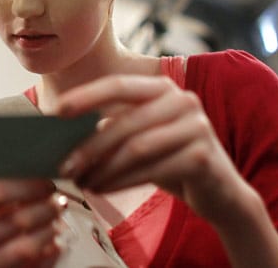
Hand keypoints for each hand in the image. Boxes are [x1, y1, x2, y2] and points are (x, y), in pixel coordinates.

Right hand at [0, 179, 62, 267]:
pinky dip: (45, 260)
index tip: (46, 184)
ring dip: (42, 236)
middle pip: (2, 226)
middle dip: (36, 213)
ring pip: (13, 254)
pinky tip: (56, 246)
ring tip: (57, 224)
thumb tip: (36, 174)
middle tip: (58, 203)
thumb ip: (0, 193)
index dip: (22, 188)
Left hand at [56, 74, 255, 227]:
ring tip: (82, 182)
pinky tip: (103, 189)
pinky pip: (152, 169)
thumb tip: (64, 133)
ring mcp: (196, 126)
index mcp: (162, 88)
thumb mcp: (140, 137)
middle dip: (89, 147)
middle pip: (124, 122)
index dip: (86, 96)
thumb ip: (112, 127)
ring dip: (103, 168)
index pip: (118, 85)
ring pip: (136, 147)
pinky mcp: (202, 156)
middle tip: (64, 166)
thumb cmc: (169, 159)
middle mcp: (182, 99)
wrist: (219, 192)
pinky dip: (121, 181)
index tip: (57, 111)